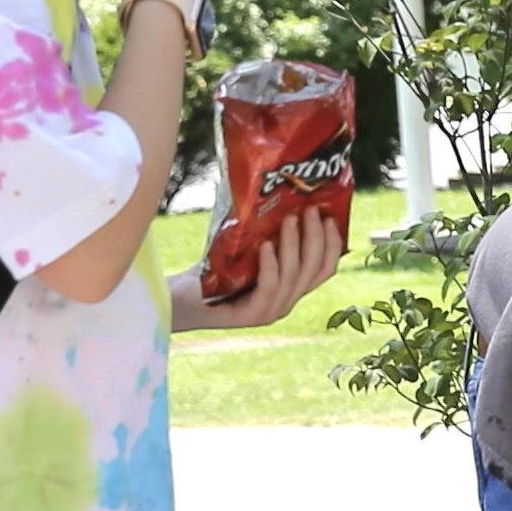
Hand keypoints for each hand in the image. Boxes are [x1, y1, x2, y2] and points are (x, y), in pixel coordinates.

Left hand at [178, 206, 343, 332]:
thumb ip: (266, 233)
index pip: (324, 269)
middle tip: (309, 211)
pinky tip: (266, 246)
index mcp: (289, 288)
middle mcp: (285, 302)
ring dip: (293, 245)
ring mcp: (270, 311)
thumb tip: (280, 194)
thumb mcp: (245, 249)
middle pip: (313, 270)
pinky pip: (269, 287)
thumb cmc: (212, 270)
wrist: (179, 297)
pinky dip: (270, 265)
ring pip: (293, 276)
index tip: (330, 217)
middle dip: (315, 237)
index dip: (332, 243)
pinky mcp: (251, 316)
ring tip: (288, 220)